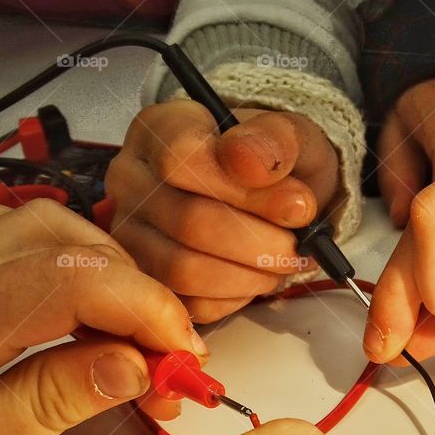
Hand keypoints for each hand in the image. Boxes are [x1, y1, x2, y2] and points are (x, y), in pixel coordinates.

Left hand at [0, 201, 202, 434]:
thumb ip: (49, 402)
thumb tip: (131, 364)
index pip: (69, 279)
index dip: (146, 308)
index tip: (182, 353)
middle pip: (61, 239)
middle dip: (132, 292)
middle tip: (161, 353)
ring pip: (38, 224)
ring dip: (101, 271)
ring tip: (123, 331)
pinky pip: (7, 233)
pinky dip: (60, 261)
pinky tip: (74, 310)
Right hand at [107, 101, 340, 322]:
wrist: (277, 192)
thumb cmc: (277, 162)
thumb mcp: (293, 136)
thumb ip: (276, 139)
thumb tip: (251, 163)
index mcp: (161, 129)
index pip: (182, 160)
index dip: (248, 192)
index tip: (299, 205)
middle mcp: (133, 180)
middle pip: (189, 223)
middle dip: (262, 242)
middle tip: (301, 244)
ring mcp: (134, 234)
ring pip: (186, 271)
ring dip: (252, 274)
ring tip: (283, 261)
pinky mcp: (150, 279)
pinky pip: (191, 304)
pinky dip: (239, 297)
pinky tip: (258, 275)